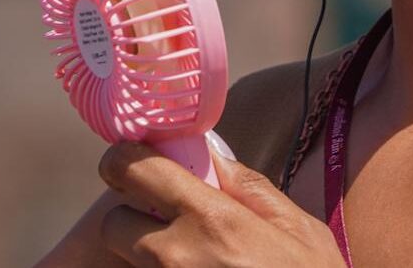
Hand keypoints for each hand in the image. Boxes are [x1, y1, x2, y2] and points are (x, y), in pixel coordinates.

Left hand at [96, 133, 345, 266]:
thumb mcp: (299, 230)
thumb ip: (250, 188)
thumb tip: (213, 155)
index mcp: (213, 220)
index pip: (133, 170)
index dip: (125, 161)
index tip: (134, 163)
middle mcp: (177, 257)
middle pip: (113, 224)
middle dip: (135, 219)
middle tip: (171, 226)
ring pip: (128, 262)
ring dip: (149, 257)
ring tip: (196, 261)